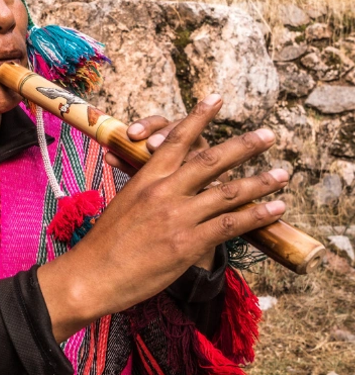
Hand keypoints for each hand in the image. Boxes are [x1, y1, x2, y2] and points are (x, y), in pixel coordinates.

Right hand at [38, 94, 288, 341]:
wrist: (92, 274)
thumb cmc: (102, 244)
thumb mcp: (121, 206)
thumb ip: (144, 190)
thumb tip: (155, 181)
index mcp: (145, 179)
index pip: (176, 140)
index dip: (199, 118)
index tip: (216, 100)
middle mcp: (164, 191)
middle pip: (211, 159)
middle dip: (244, 145)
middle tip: (268, 135)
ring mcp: (178, 216)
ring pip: (228, 191)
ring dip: (260, 181)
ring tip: (282, 174)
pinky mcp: (188, 242)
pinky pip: (230, 224)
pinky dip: (257, 215)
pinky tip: (275, 208)